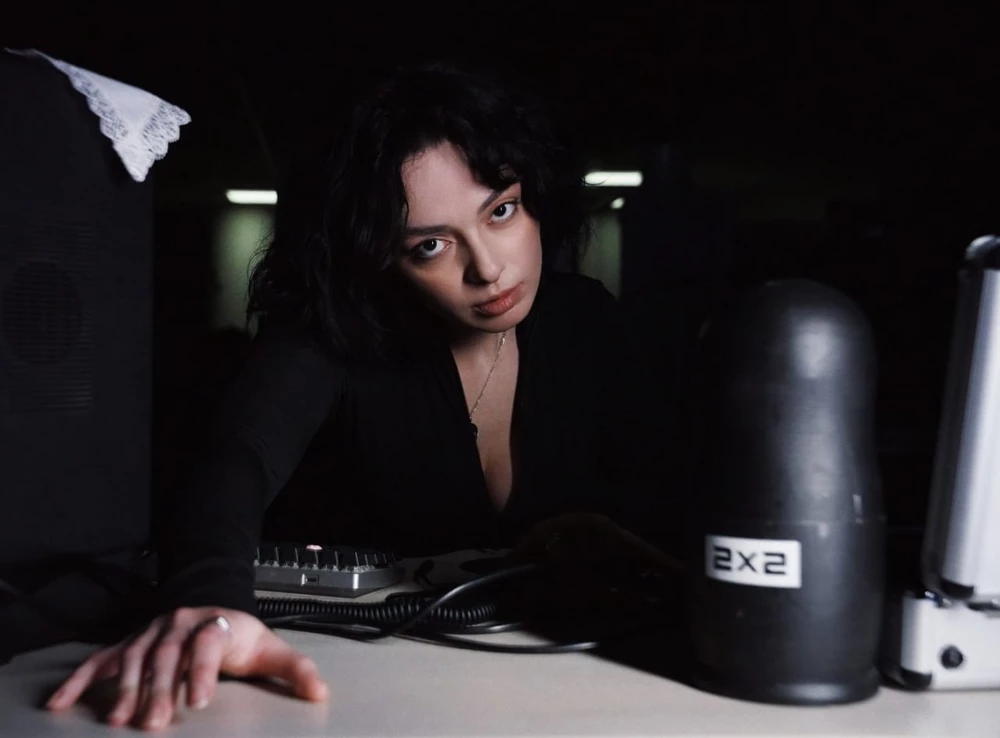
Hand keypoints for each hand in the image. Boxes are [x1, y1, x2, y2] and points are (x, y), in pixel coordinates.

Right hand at [45, 607, 327, 730]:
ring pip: (135, 659)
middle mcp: (179, 625)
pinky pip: (101, 660)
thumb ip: (294, 669)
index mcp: (216, 623)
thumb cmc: (240, 636)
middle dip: (160, 690)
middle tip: (154, 724)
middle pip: (167, 656)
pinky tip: (62, 702)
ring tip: (118, 721)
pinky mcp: (129, 644)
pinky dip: (80, 680)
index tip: (200, 701)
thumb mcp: (269, 649)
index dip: (202, 671)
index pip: (208, 643)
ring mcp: (151, 634)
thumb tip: (320, 692)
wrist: (212, 603)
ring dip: (126, 690)